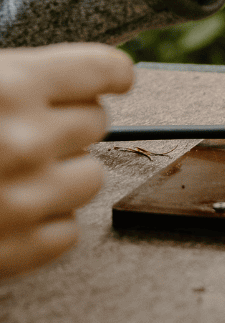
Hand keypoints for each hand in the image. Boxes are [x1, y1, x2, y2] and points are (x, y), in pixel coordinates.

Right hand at [0, 44, 133, 279]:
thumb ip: (23, 83)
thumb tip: (86, 83)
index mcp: (11, 86)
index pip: (103, 69)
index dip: (110, 75)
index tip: (116, 81)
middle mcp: (24, 139)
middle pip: (97, 123)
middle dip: (68, 128)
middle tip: (26, 137)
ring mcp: (20, 200)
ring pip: (90, 178)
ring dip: (61, 178)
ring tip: (15, 178)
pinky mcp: (10, 254)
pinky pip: (65, 234)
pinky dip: (41, 228)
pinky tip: (9, 217)